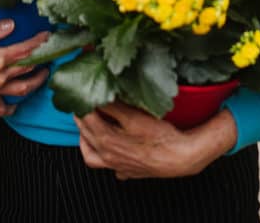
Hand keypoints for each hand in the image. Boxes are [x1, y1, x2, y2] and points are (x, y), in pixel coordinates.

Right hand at [0, 22, 49, 115]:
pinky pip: (3, 109)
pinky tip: (18, 101)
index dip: (40, 42)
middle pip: (28, 70)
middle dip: (43, 59)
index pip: (25, 51)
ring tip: (45, 73)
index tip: (49, 34)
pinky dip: (14, 106)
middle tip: (54, 51)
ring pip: (22, 90)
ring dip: (36, 82)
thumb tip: (12, 25)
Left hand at [75, 102, 237, 179]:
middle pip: (85, 134)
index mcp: (106, 140)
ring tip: (88, 126)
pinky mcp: (127, 171)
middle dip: (80, 116)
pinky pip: (108, 165)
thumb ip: (112, 106)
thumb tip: (97, 94)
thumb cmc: (160, 137)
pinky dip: (103, 156)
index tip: (79, 89)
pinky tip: (108, 148)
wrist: (180, 158)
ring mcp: (116, 165)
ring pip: (91, 155)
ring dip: (86, 139)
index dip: (80, 101)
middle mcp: (108, 155)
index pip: (84, 117)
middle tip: (82, 101)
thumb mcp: (134, 115)